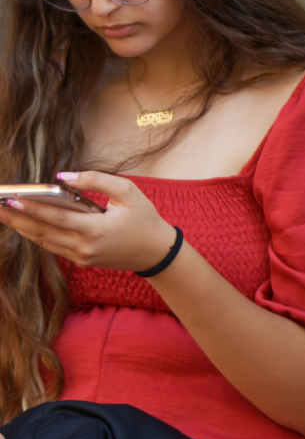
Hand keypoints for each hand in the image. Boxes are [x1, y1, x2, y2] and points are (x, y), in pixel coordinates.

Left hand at [0, 172, 175, 272]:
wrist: (155, 252)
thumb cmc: (144, 218)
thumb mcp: (127, 192)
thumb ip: (95, 181)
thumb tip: (63, 177)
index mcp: (97, 229)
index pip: (57, 218)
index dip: (33, 209)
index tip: (12, 200)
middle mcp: (85, 247)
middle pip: (43, 232)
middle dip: (17, 219)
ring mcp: (82, 257)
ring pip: (44, 242)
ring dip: (22, 228)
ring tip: (4, 214)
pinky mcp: (82, 261)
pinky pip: (53, 247)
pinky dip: (37, 236)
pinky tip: (25, 224)